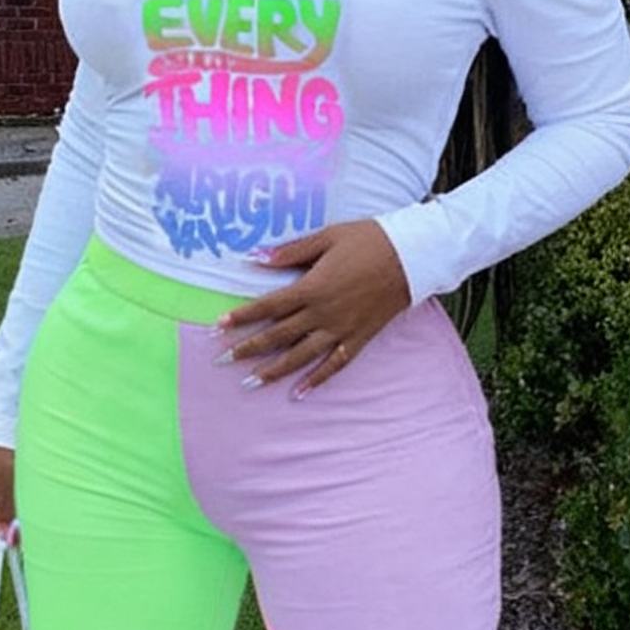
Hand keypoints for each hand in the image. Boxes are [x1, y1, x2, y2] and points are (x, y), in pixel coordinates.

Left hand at [218, 220, 410, 396]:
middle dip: (248, 349)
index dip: (242, 317)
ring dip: (274, 371)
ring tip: (250, 383)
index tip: (218, 327)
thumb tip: (256, 257)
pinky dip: (317, 380)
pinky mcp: (359, 338)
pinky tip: (299, 393)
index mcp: (311, 287)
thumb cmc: (368, 240)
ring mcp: (341, 329)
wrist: (411, 256)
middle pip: (278, 335)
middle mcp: (323, 313)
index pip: (268, 307)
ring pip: (301, 356)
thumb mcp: (326, 237)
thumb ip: (290, 252)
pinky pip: (335, 364)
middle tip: (221, 361)